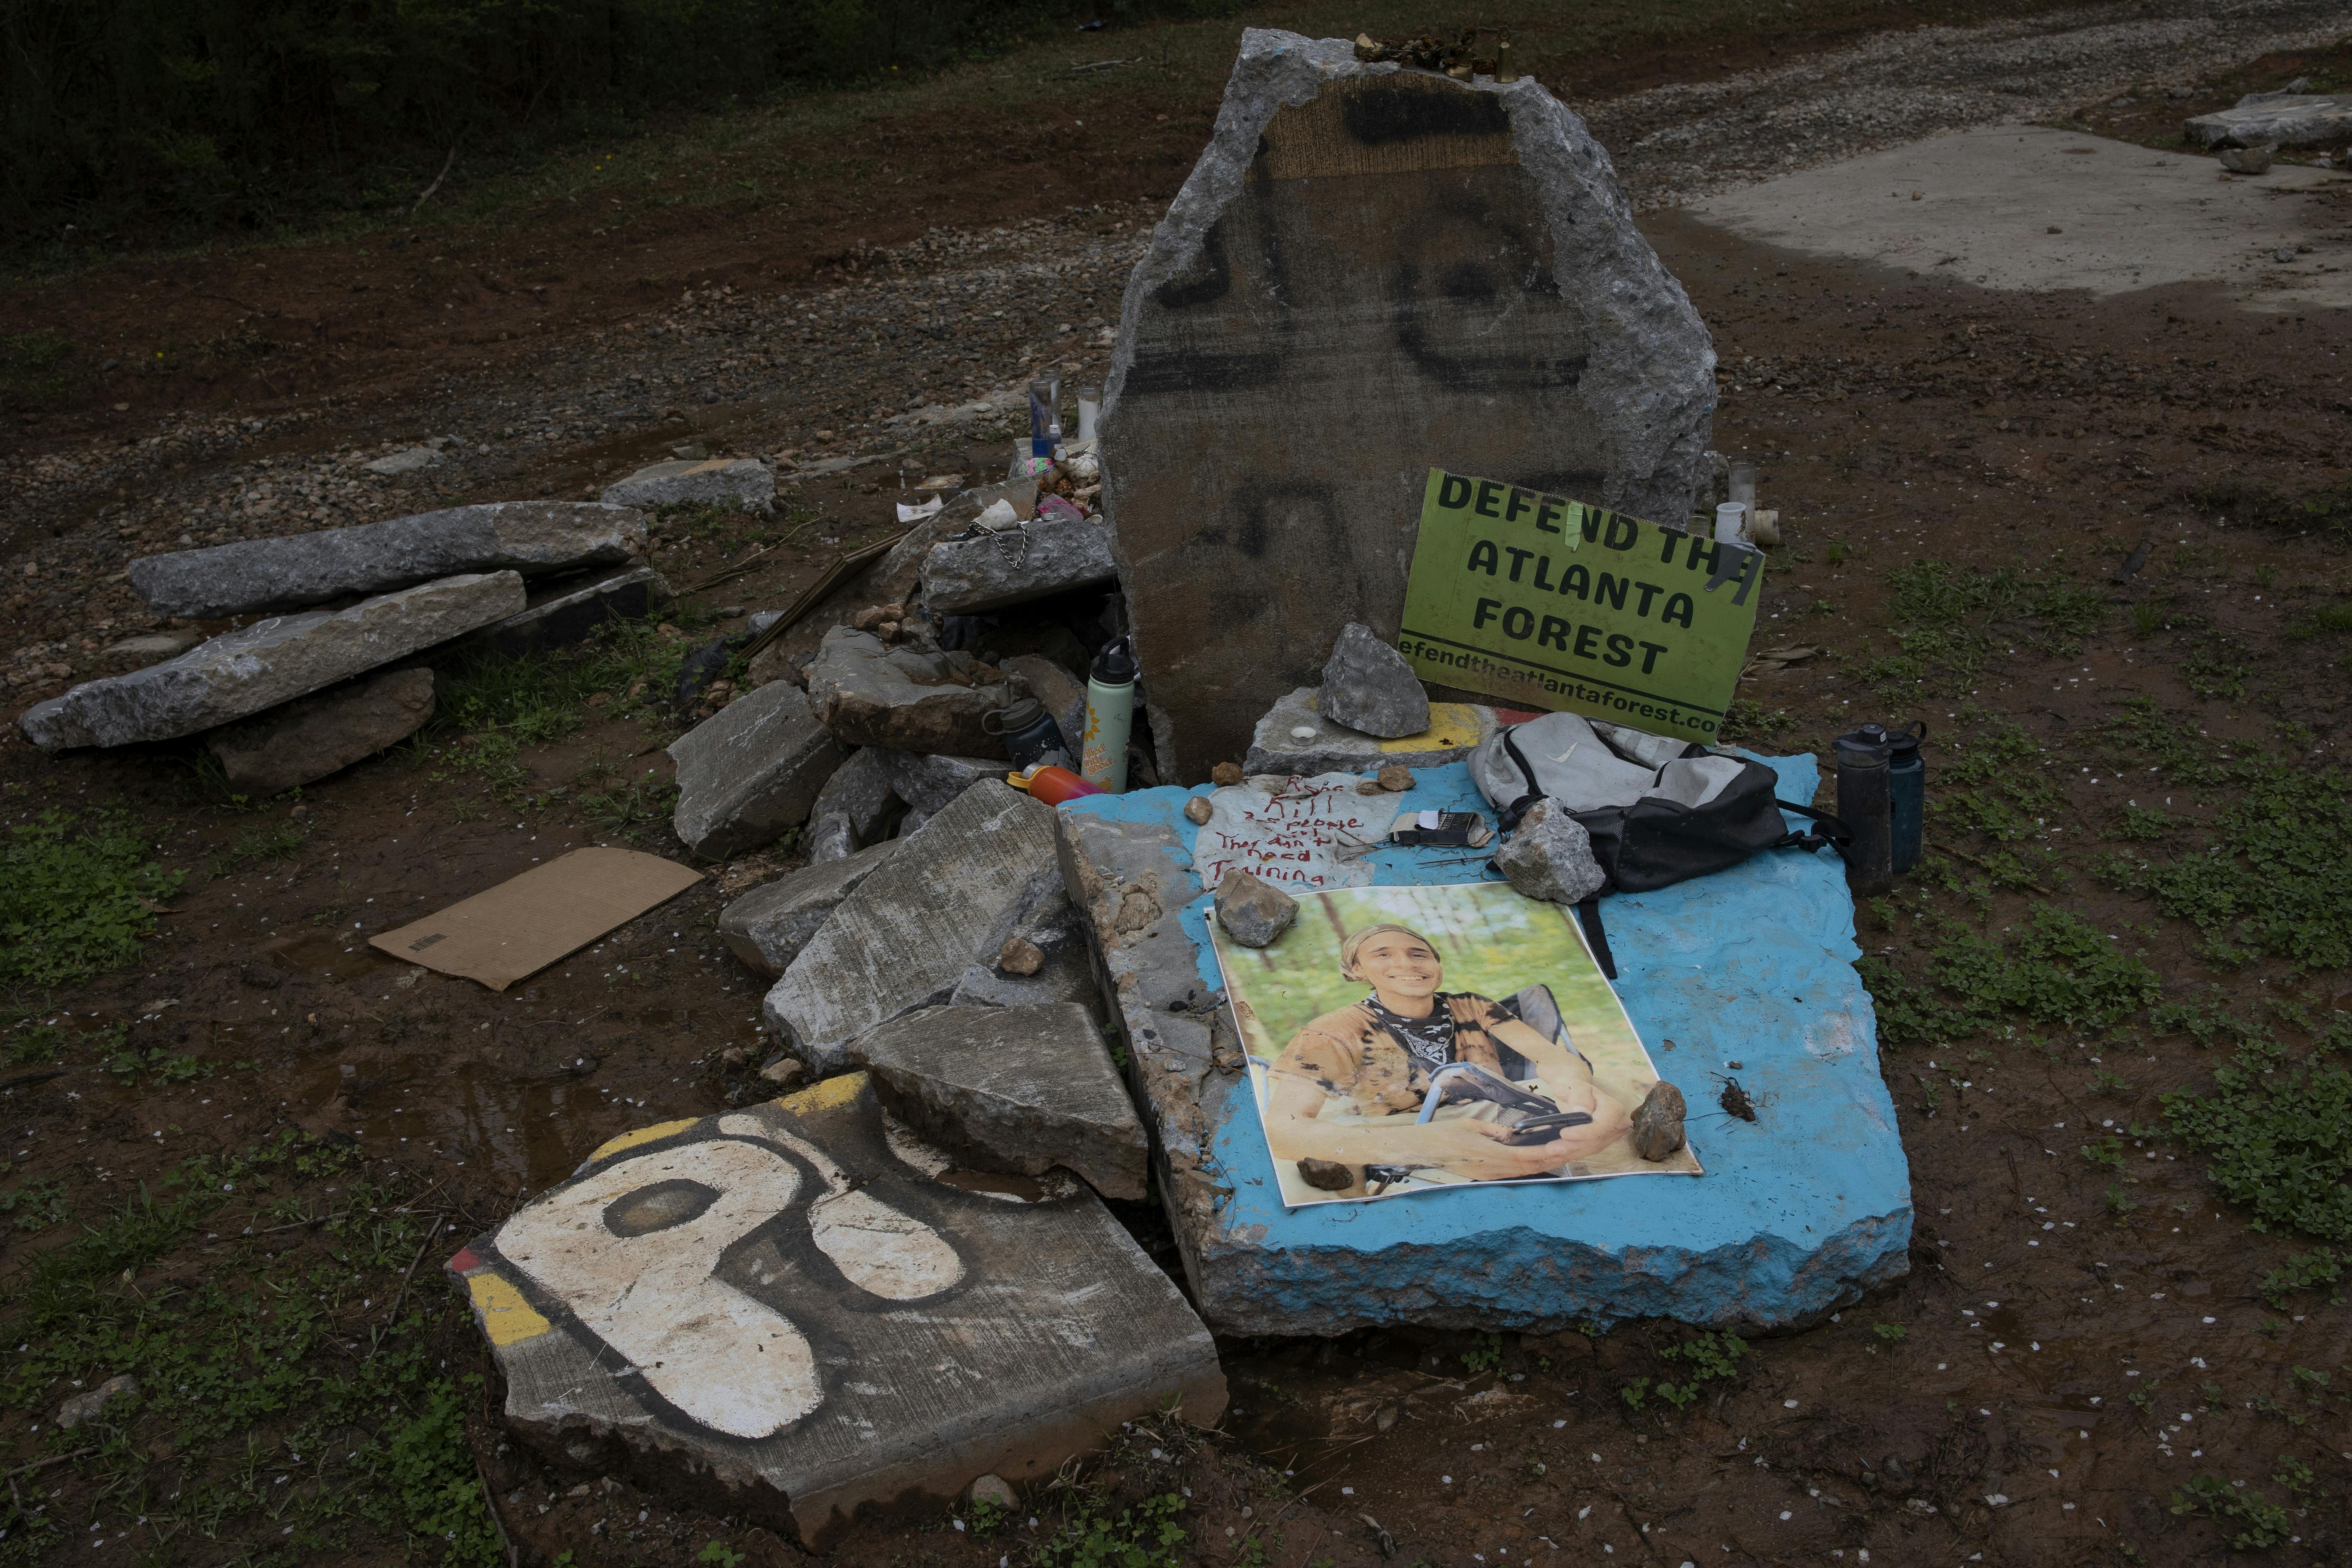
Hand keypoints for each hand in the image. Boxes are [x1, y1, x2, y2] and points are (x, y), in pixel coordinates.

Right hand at [1408, 1118, 1582, 1180]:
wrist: (1422, 1150)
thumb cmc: (1443, 1134)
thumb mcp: (1471, 1125)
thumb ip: (1495, 1131)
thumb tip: (1514, 1135)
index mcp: (1490, 1155)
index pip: (1526, 1157)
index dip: (1546, 1152)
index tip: (1562, 1146)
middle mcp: (1493, 1169)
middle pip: (1529, 1168)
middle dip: (1551, 1160)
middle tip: (1570, 1151)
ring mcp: (1488, 1175)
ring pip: (1522, 1172)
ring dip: (1541, 1165)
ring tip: (1559, 1155)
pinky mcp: (1484, 1176)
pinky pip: (1511, 1173)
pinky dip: (1527, 1166)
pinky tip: (1536, 1160)